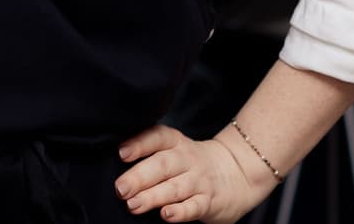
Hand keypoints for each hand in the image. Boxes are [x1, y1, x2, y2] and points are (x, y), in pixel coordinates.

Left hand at [114, 125, 261, 222]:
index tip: (121, 153)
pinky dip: (180, 212)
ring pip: (174, 187)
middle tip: (121, 189)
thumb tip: (116, 166)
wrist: (237, 172)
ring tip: (133, 205)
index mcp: (175, 143)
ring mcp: (199, 180)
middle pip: (162, 165)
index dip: (139, 144)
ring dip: (153, 196)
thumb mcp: (175, 149)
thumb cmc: (192, 162)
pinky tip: (166, 215)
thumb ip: (151, 154)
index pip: (157, 137)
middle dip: (139, 177)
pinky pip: (194, 206)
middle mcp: (186, 159)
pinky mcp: (209, 201)